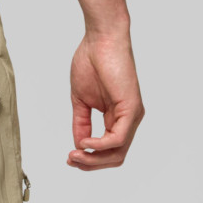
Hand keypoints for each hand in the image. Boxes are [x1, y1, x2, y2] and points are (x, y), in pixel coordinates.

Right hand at [68, 31, 143, 170]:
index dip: (88, 159)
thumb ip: (81, 123)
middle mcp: (128, 120)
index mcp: (117, 118)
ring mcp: (132, 115)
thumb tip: (79, 145)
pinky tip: (85, 142)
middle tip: (71, 159)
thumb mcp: (81, 101)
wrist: (100, 39)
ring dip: (94, 158)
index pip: (108, 151)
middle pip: (114, 158)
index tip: (69, 157)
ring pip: (117, 153)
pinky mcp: (132, 108)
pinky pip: (118, 138)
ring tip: (76, 153)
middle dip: (91, 164)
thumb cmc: (91, 62)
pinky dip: (100, 145)